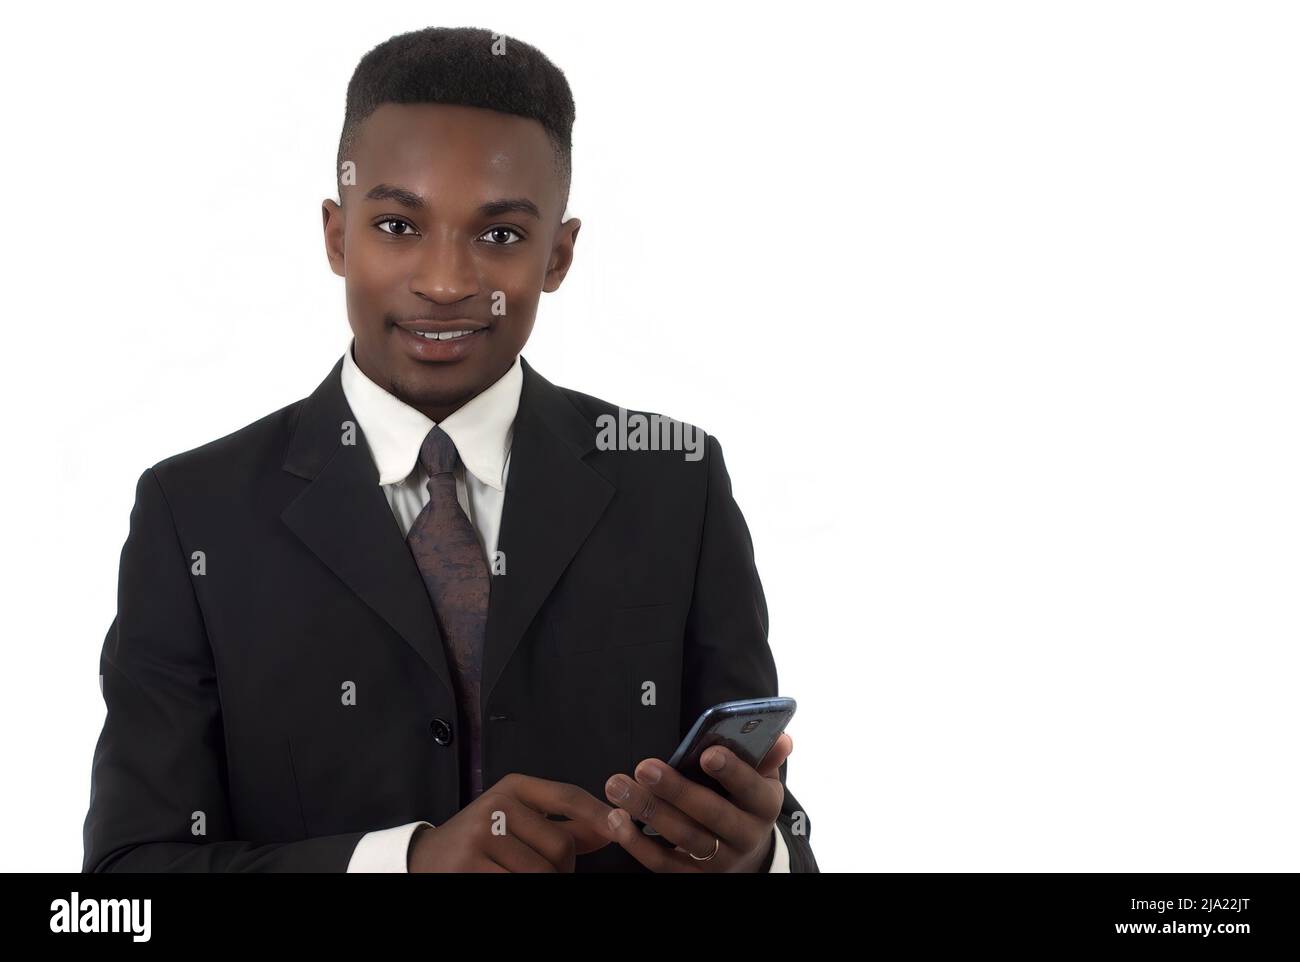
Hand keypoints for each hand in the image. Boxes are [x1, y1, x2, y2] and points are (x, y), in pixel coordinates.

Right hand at [407, 773, 619, 871]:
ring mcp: (480, 834)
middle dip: (562, 868)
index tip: (620, 825)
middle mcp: (497, 803)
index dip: (597, 813)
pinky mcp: (469, 864)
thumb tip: (609, 828)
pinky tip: (507, 880)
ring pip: (543, 871)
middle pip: (561, 844)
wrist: (426, 859)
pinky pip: (518, 884)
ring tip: (522, 876)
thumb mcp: (518, 822)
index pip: (567, 796)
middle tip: (545, 872)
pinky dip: (521, 890)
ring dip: (545, 882)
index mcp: (514, 787)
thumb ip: (563, 825)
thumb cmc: (481, 842)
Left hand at [603, 733, 793, 871]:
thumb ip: (765, 756)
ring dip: (647, 811)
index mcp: (764, 805)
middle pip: (711, 814)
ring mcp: (719, 861)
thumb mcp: (761, 779)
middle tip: (644, 766)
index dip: (732, 772)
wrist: (746, 855)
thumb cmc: (745, 801)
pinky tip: (616, 819)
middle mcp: (745, 836)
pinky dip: (637, 843)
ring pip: (683, 838)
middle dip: (676, 790)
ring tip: (618, 786)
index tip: (707, 753)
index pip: (752, 788)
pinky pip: (662, 864)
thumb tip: (781, 737)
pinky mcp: (693, 877)